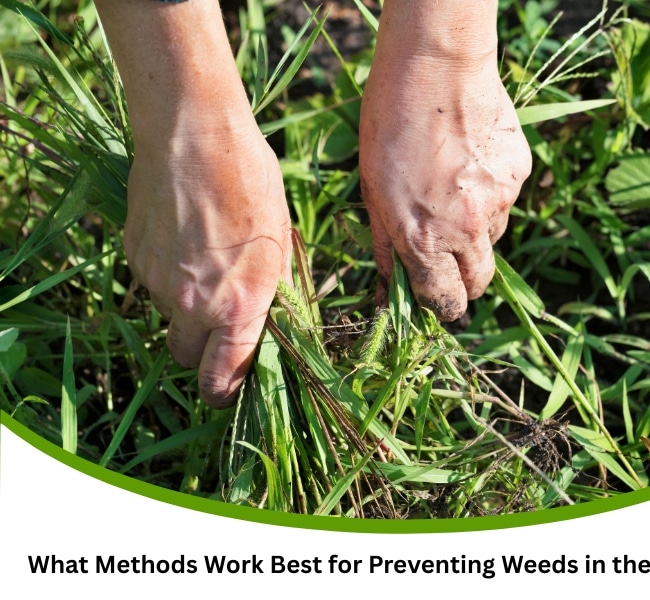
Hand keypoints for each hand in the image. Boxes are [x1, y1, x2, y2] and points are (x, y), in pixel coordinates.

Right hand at [124, 123, 290, 407]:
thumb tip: (270, 325)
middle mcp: (192, 304)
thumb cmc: (251, 183)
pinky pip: (150, 284)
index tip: (229, 391)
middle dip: (202, 353)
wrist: (194, 134)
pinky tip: (183, 239)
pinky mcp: (133, 257)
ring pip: (168, 317)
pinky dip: (166, 276)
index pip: (222, 378)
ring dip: (184, 308)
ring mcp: (156, 281)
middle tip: (219, 326)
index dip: (226, 393)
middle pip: (186, 357)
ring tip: (205, 261)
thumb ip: (271, 293)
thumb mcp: (280, 242)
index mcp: (239, 305)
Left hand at [359, 5, 531, 320]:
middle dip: (465, 281)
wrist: (436, 67)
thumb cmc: (389, 125)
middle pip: (479, 283)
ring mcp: (499, 201)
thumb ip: (386, 245)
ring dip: (476, 231)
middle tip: (449, 259)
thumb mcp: (371, 190)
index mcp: (424, 240)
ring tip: (453, 188)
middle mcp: (467, 230)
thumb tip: (389, 287)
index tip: (439, 300)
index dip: (442, 306)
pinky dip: (490, 193)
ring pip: (493, 238)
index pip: (445, 302)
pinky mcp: (518, 175)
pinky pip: (505, 200)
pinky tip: (470, 162)